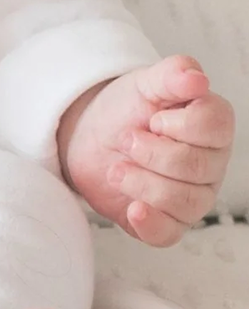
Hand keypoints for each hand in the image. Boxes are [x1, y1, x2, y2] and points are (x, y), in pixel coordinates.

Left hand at [57, 55, 234, 246]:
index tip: (153, 117)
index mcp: (213, 125)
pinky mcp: (168, 221)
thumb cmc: (127, 109)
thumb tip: (197, 77)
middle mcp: (211, 164)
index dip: (177, 123)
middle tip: (126, 139)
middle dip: (152, 152)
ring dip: (142, 182)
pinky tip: (132, 209)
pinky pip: (170, 234)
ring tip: (117, 168)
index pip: (215, 126)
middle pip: (197, 167)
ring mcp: (193, 195)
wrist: (92, 137)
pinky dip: (150, 223)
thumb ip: (171, 74)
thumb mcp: (144, 83)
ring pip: (185, 202)